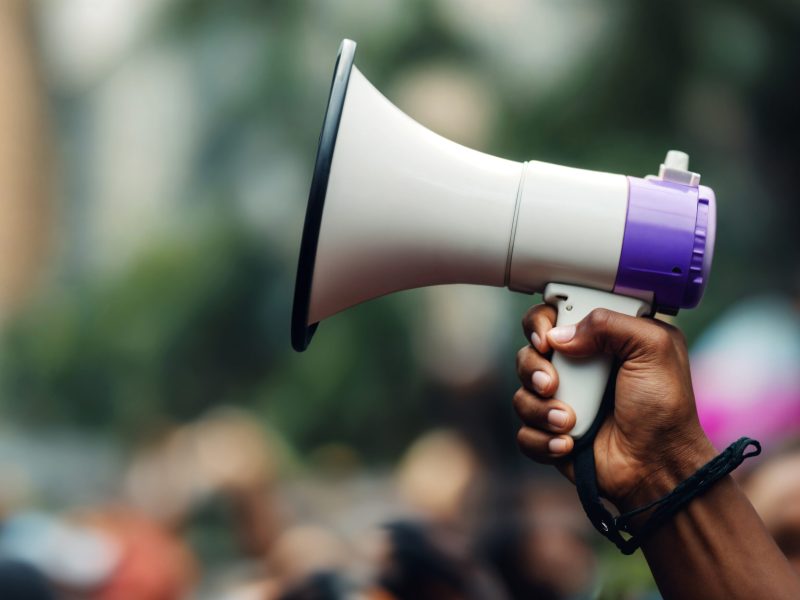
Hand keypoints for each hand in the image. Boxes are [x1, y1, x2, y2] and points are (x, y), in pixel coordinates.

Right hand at [514, 304, 715, 509]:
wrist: (658, 467)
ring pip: (522, 393)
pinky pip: (524, 431)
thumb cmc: (665, 409)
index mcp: (601, 340)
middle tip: (551, 384)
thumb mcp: (655, 348)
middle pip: (528, 352)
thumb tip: (559, 337)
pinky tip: (567, 444)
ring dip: (540, 409)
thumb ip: (610, 324)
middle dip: (532, 368)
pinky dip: (541, 439)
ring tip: (568, 422)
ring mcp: (563, 401)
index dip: (541, 323)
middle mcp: (578, 367)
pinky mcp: (551, 433)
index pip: (554, 316)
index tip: (547, 339)